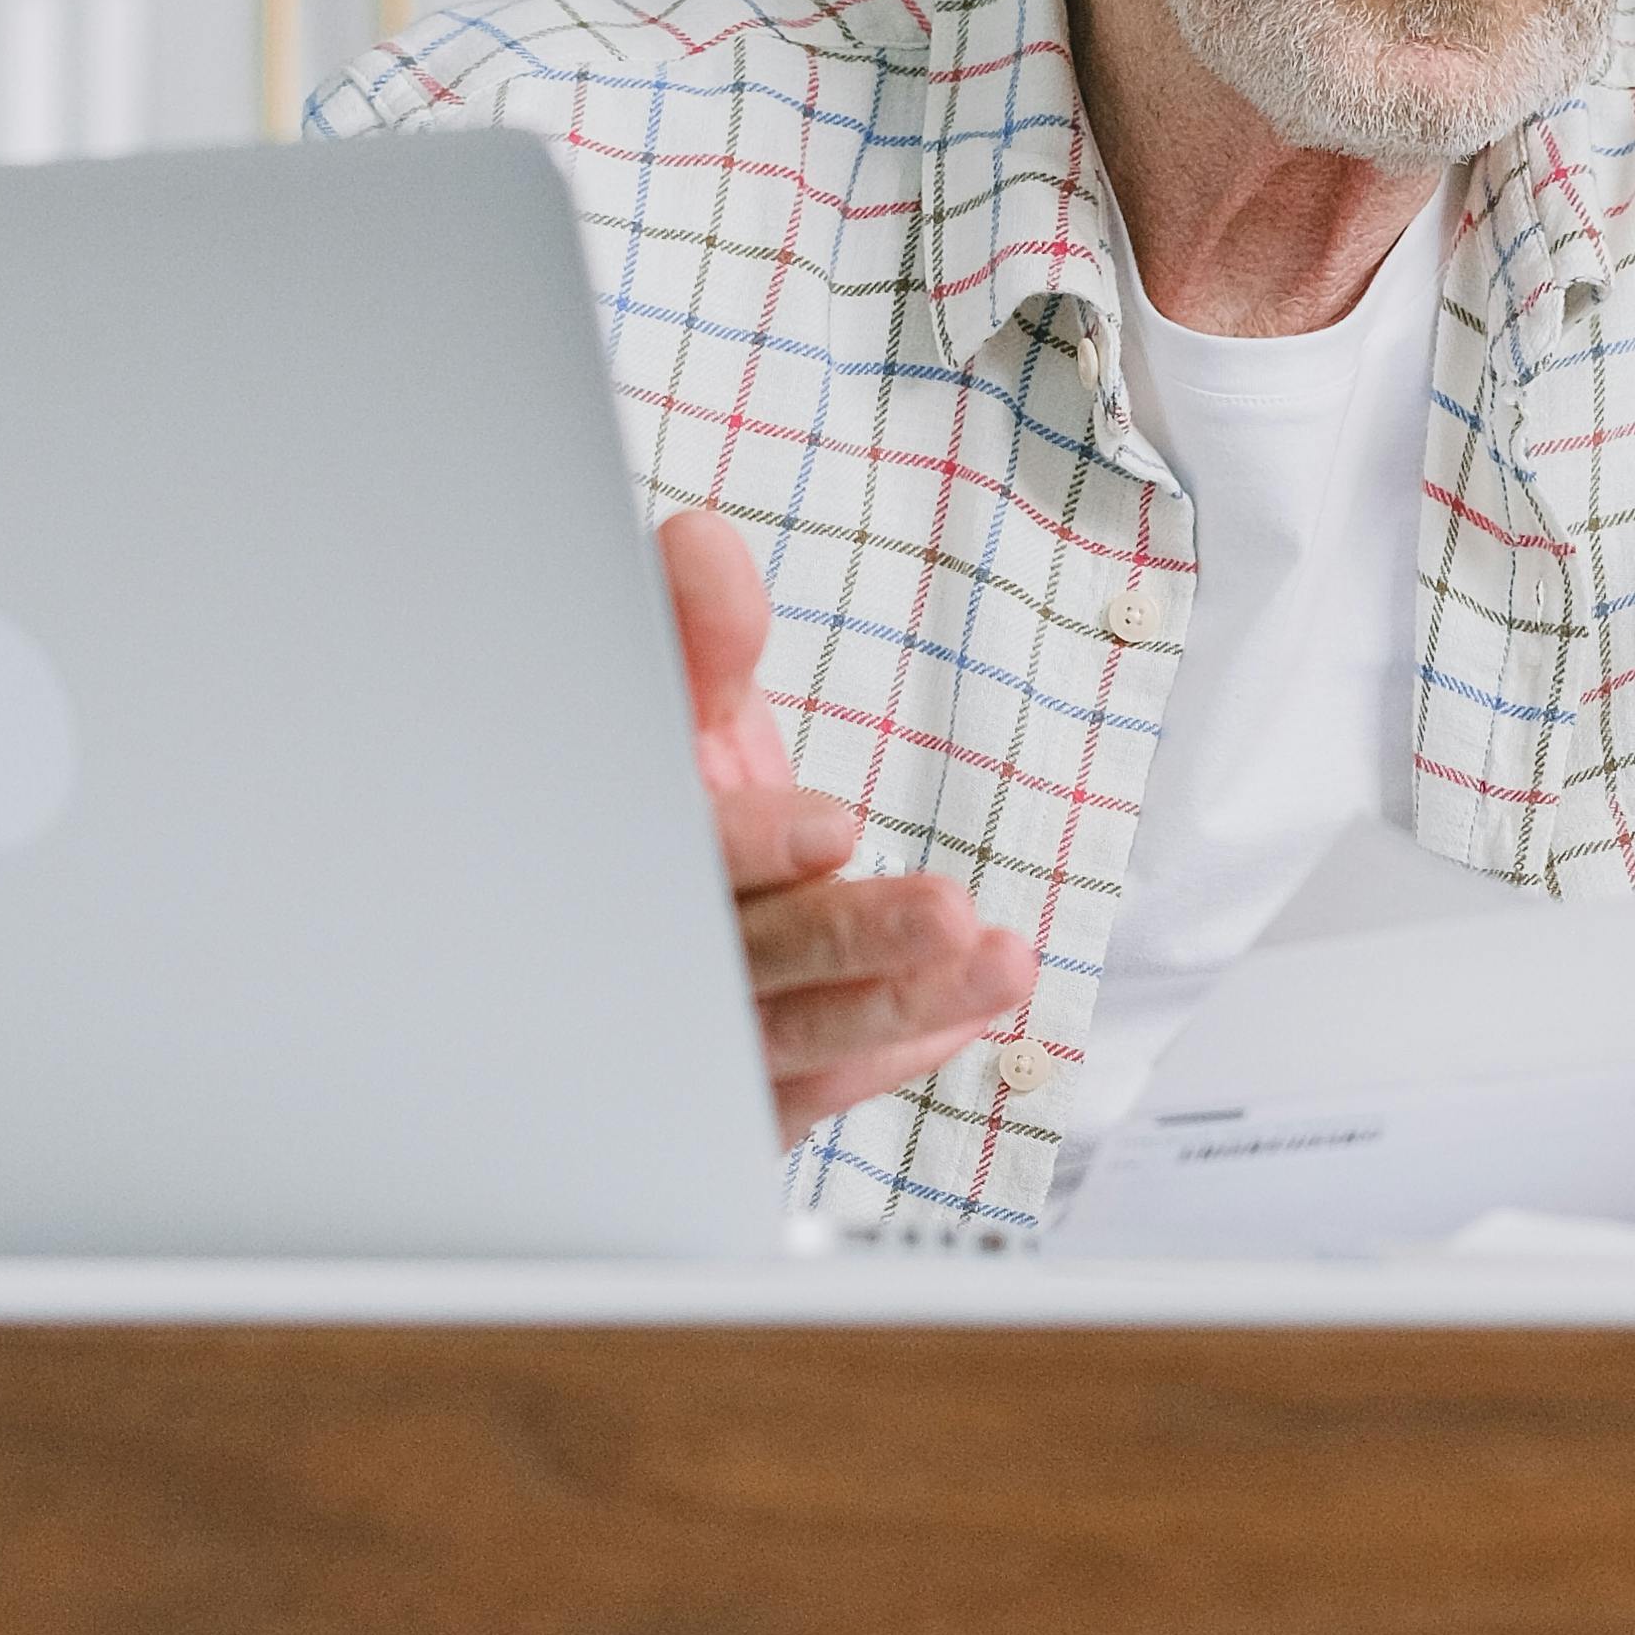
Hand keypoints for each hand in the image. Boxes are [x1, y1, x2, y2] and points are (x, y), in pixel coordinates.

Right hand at [656, 506, 1036, 1145]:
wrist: (659, 900)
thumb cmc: (671, 791)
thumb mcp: (684, 704)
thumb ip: (698, 629)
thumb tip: (700, 541)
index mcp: (632, 851)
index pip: (680, 861)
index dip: (749, 847)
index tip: (834, 827)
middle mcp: (656, 953)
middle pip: (749, 960)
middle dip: (850, 941)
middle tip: (948, 914)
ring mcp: (696, 1038)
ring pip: (792, 1035)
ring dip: (900, 1001)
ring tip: (1002, 961)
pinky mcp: (741, 1093)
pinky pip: (813, 1091)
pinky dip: (891, 1053)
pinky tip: (966, 1014)